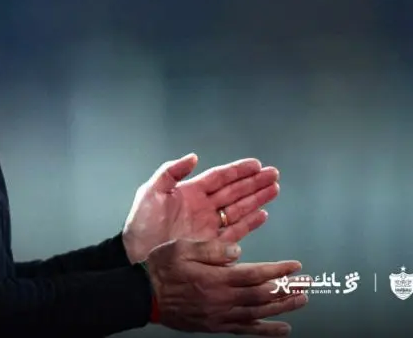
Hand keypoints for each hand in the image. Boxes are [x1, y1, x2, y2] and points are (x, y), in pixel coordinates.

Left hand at [122, 154, 279, 262]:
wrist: (138, 255)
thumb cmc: (141, 224)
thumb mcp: (151, 192)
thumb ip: (170, 172)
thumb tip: (193, 157)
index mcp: (190, 192)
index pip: (219, 177)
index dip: (238, 170)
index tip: (256, 164)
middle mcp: (203, 207)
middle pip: (234, 191)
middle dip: (254, 183)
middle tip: (274, 174)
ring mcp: (209, 225)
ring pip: (239, 208)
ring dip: (257, 199)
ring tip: (274, 189)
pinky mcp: (212, 244)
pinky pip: (235, 231)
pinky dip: (250, 223)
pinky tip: (262, 214)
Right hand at [146, 239, 307, 335]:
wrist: (143, 296)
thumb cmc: (160, 269)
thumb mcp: (182, 247)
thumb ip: (212, 249)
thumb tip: (238, 251)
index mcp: (215, 278)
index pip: (255, 274)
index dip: (277, 270)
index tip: (295, 266)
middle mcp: (222, 299)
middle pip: (262, 295)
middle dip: (287, 289)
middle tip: (308, 285)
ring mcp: (220, 315)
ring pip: (258, 313)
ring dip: (282, 308)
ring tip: (301, 302)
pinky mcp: (215, 326)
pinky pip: (245, 330)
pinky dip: (265, 330)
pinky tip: (281, 329)